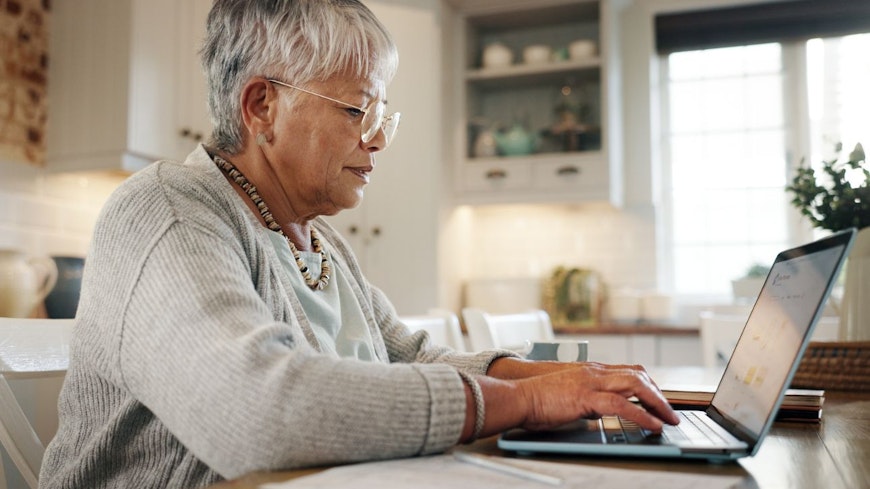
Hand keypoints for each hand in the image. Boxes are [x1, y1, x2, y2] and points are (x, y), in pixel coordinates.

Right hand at [464, 362, 678, 441]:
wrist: (518, 396)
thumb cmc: (537, 398)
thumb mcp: (568, 395)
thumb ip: (585, 399)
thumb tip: (597, 411)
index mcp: (590, 370)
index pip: (628, 370)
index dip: (648, 383)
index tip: (658, 399)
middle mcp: (594, 371)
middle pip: (638, 374)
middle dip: (658, 393)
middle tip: (670, 411)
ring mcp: (591, 381)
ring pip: (636, 384)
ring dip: (657, 403)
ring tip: (669, 419)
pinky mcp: (586, 397)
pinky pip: (622, 405)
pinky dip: (642, 415)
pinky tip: (652, 425)